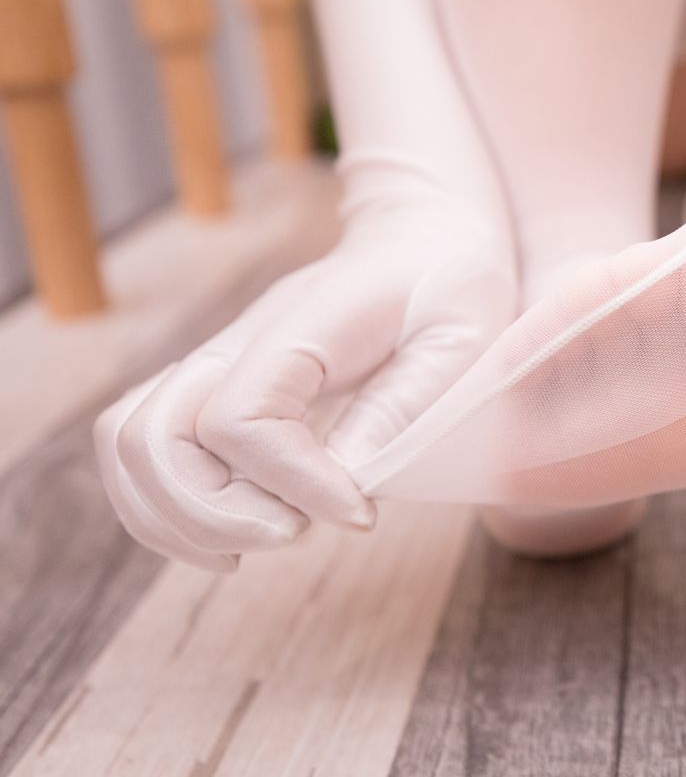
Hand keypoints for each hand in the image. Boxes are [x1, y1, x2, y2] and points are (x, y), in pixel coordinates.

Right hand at [94, 212, 515, 570]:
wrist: (423, 241)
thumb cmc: (450, 286)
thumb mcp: (463, 335)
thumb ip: (406, 403)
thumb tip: (348, 478)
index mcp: (304, 322)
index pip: (242, 417)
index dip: (291, 481)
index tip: (359, 514)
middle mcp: (240, 339)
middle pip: (158, 435)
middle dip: (217, 511)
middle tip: (301, 530)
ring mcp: (218, 360)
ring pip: (130, 442)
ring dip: (180, 516)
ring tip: (268, 535)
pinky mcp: (215, 385)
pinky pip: (146, 445)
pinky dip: (167, 503)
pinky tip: (235, 531)